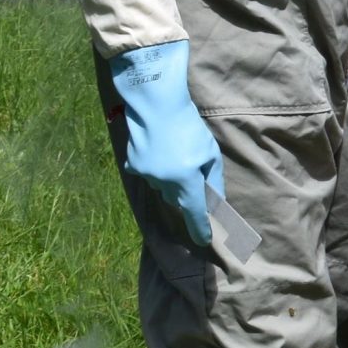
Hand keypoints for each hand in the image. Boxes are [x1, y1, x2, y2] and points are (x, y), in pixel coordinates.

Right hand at [108, 39, 223, 249]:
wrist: (156, 105)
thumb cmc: (190, 128)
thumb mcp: (210, 154)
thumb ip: (212, 180)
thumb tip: (214, 202)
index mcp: (186, 179)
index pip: (195, 212)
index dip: (200, 227)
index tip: (204, 241)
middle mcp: (163, 182)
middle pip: (178, 199)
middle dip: (187, 193)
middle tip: (191, 172)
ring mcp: (145, 175)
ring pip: (163, 187)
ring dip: (171, 179)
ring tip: (175, 154)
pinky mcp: (133, 166)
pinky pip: (149, 175)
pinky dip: (156, 169)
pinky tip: (159, 150)